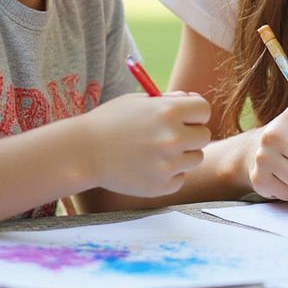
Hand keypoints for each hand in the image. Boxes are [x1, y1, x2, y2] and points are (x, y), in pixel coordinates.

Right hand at [86, 92, 210, 196]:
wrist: (83, 152)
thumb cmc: (110, 122)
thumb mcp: (139, 102)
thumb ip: (169, 101)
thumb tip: (192, 101)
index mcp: (168, 111)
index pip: (204, 109)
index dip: (195, 112)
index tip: (185, 117)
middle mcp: (172, 138)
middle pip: (204, 136)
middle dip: (191, 134)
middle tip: (171, 136)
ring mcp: (168, 164)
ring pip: (195, 158)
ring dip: (182, 155)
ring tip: (157, 152)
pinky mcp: (161, 186)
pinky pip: (180, 178)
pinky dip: (170, 174)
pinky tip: (149, 167)